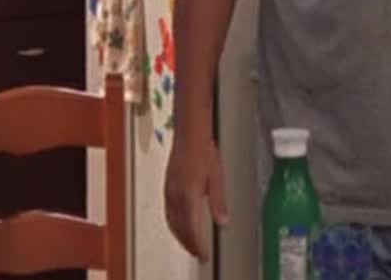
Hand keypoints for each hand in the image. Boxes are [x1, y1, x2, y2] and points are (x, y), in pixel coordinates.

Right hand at [164, 133, 228, 261]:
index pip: (192, 229)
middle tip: (198, 254)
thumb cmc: (204, 152)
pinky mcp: (167, 188)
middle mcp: (176, 196)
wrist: (189, 135)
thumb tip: (223, 222)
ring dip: (180, 237)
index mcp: (189, 196)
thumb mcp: (217, 179)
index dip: (197, 245)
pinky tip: (179, 226)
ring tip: (189, 244)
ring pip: (172, 222)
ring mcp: (169, 192)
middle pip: (180, 229)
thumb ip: (219, 203)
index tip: (203, 255)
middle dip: (188, 244)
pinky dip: (174, 225)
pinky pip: (168, 213)